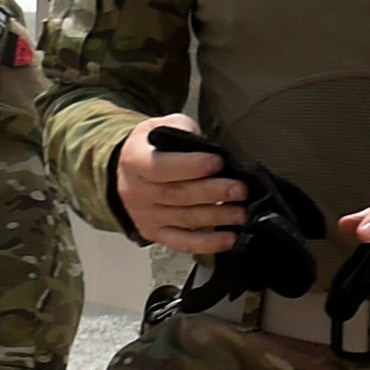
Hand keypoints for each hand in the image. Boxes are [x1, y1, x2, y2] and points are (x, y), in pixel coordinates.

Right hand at [117, 123, 248, 258]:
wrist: (128, 171)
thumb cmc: (152, 146)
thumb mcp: (160, 126)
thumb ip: (181, 130)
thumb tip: (205, 144)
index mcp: (134, 162)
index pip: (161, 167)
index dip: (191, 166)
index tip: (218, 162)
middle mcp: (135, 192)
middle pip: (177, 195)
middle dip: (213, 192)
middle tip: (240, 190)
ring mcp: (145, 216)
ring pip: (184, 219)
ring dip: (216, 217)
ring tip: (242, 213)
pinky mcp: (155, 234)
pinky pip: (182, 242)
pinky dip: (208, 243)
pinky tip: (229, 239)